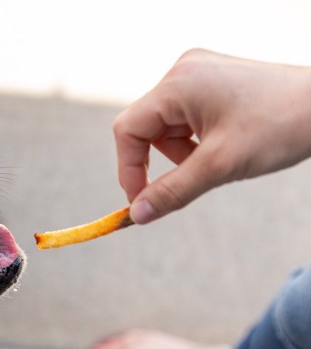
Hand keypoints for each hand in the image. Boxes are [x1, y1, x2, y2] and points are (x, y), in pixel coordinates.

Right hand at [113, 49, 310, 223]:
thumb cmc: (280, 127)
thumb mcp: (219, 166)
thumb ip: (172, 192)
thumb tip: (136, 216)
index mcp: (177, 84)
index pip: (128, 129)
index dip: (128, 169)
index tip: (141, 201)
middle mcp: (182, 72)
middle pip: (146, 127)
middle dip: (164, 160)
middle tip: (192, 179)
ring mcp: (198, 73)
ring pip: (166, 126)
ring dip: (182, 152)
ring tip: (218, 158)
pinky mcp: (212, 81)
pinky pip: (185, 116)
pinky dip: (195, 139)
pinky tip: (224, 144)